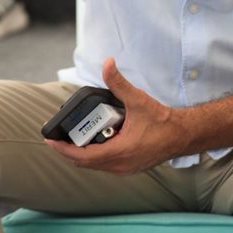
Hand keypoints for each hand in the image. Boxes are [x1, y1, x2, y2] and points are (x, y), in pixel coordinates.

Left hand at [44, 58, 183, 174]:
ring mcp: (124, 169)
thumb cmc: (162, 121)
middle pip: (84, 162)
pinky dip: (95, 155)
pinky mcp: (129, 167)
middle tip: (58, 136)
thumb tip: (108, 64)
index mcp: (119, 151)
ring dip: (82, 153)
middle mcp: (119, 165)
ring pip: (94, 165)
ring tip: (74, 136)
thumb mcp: (137, 100)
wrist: (182, 135)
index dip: (63, 149)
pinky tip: (95, 140)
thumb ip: (119, 82)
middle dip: (68, 150)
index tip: (50, 141)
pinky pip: (104, 165)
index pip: (82, 156)